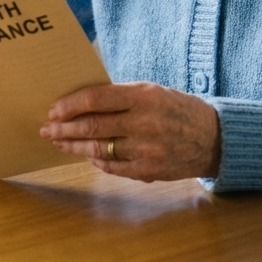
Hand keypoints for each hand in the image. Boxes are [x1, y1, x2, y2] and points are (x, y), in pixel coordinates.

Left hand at [39, 82, 220, 181]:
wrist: (214, 138)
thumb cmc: (177, 109)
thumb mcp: (153, 91)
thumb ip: (121, 96)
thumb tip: (82, 102)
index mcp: (144, 96)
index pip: (96, 98)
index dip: (70, 105)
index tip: (53, 109)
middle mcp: (144, 122)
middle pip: (92, 126)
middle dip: (63, 128)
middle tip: (46, 129)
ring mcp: (146, 150)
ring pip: (98, 149)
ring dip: (73, 146)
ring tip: (59, 142)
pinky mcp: (148, 171)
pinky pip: (111, 166)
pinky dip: (95, 160)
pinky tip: (85, 154)